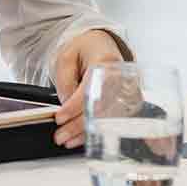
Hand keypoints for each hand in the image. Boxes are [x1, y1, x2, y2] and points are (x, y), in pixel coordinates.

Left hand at [51, 30, 126, 147]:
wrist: (102, 45)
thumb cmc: (85, 50)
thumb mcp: (66, 57)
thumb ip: (65, 81)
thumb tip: (66, 107)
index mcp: (106, 61)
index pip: (90, 89)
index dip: (73, 107)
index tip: (59, 118)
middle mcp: (121, 77)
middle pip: (100, 108)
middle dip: (78, 125)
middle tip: (60, 136)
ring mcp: (127, 91)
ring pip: (106, 119)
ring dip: (86, 133)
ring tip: (67, 140)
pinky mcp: (127, 102)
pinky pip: (111, 121)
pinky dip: (95, 131)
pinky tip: (81, 137)